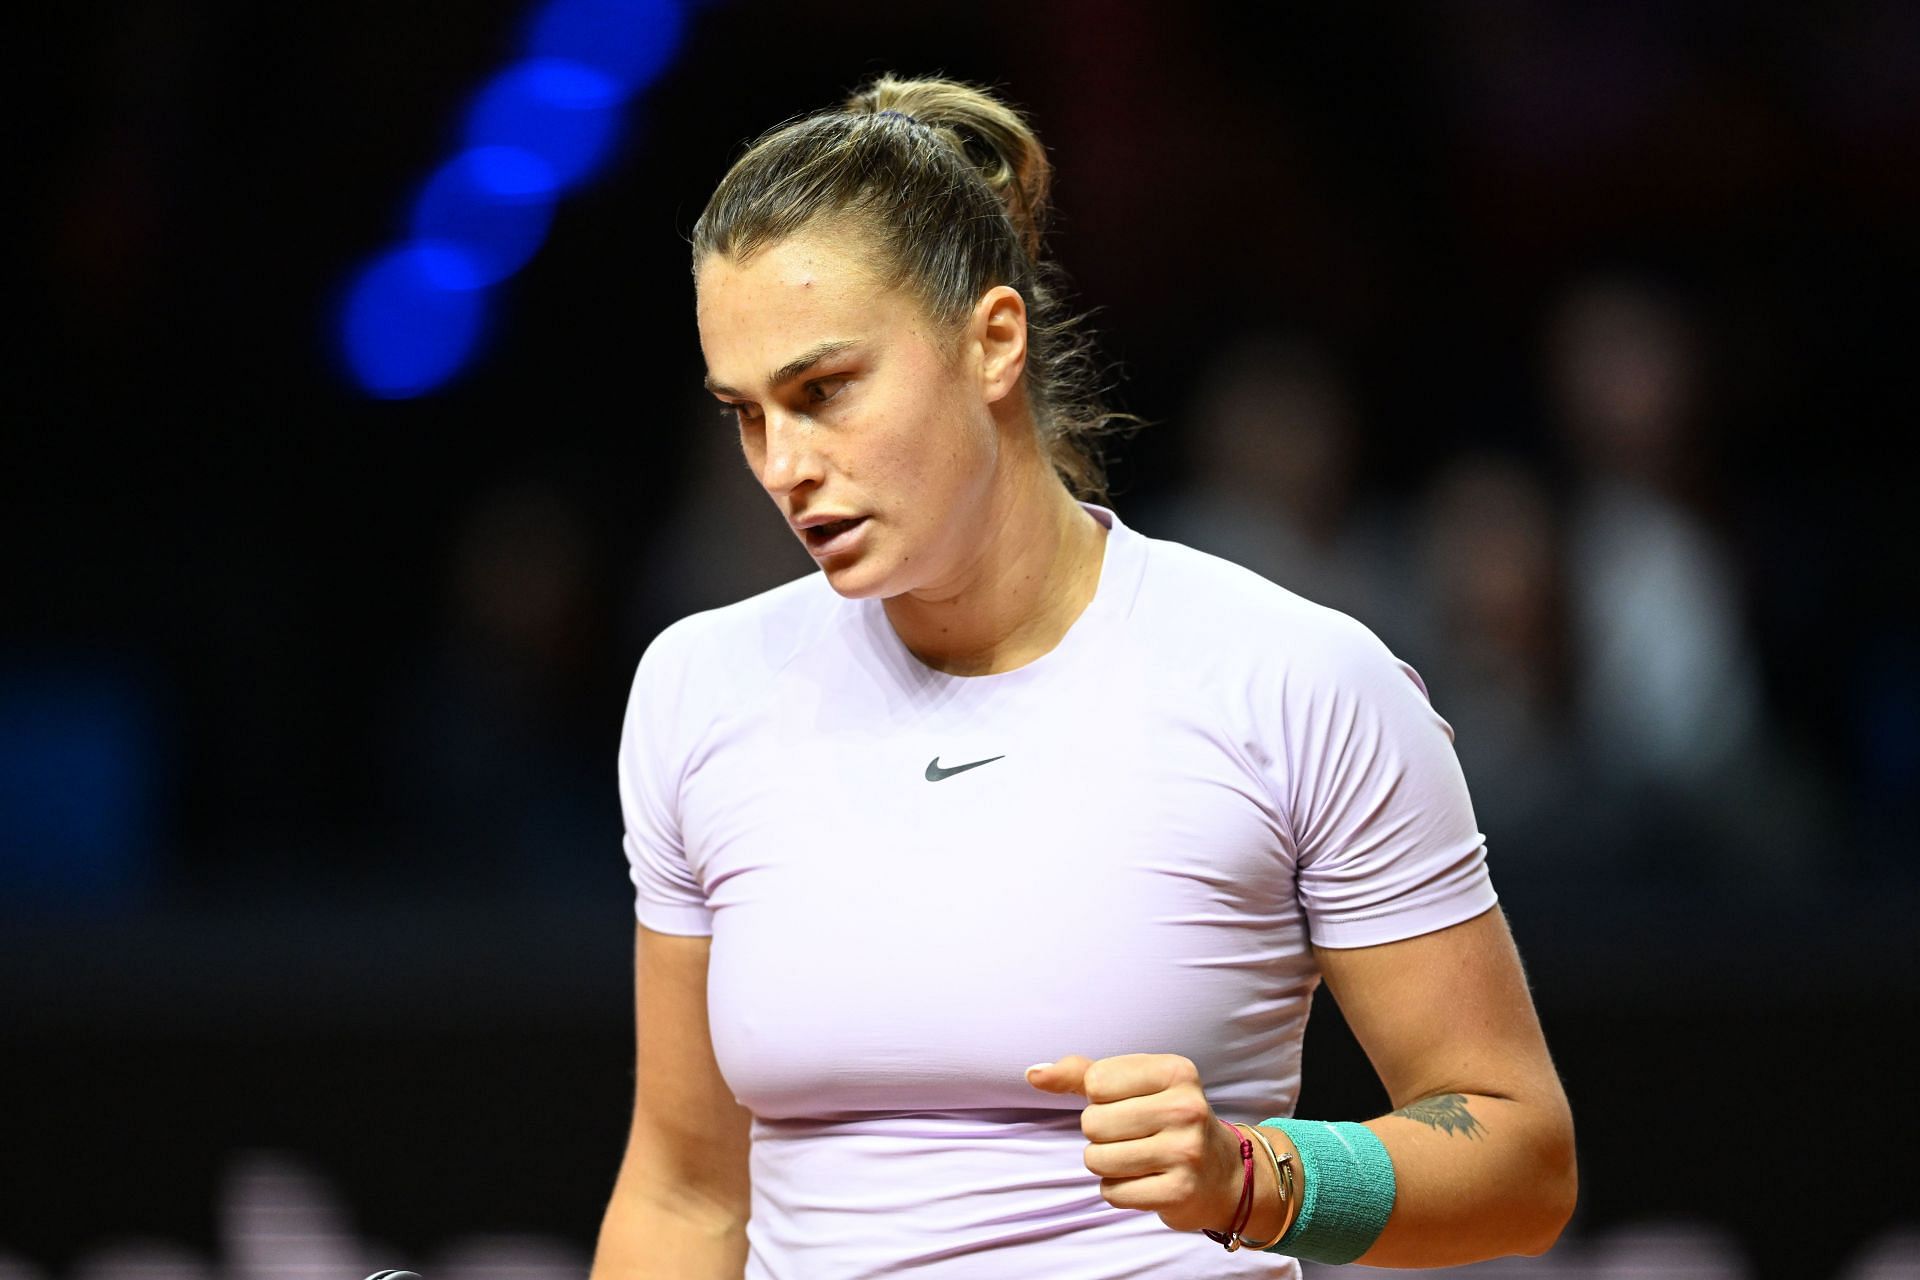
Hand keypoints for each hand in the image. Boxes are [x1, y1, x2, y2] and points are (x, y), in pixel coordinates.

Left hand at [1025, 1053, 1244, 1234]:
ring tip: (1138, 1159)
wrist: (1224, 1174)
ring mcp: (1186, 1152)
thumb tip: (1033, 1073)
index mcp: (1176, 1071)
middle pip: (1092, 1122)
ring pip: (1097, 1159)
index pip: (1095, 1081)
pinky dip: (1118, 1190)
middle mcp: (1186, 1108)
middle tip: (1134, 1136)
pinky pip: (1112, 1193)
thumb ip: (1082, 1073)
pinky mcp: (1179, 1192)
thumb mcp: (1135, 1085)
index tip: (1131, 1105)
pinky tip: (1146, 1182)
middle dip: (1101, 1134)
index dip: (1100, 1098)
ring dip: (1106, 1163)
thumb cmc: (1166, 1120)